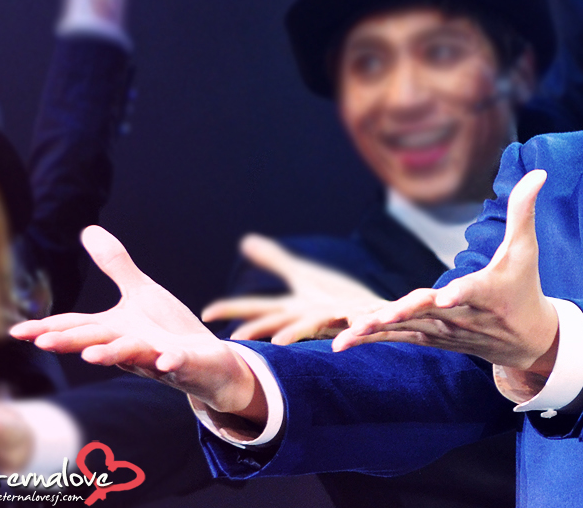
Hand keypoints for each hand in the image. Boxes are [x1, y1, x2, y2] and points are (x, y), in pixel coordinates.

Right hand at [10, 226, 265, 421]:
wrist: (208, 362)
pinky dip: (171, 362)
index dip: (47, 328)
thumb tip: (88, 229)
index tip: (15, 332)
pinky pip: (177, 363)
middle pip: (96, 342)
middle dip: (71, 342)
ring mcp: (157, 356)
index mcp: (115, 329)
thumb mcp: (142, 293)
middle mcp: (130, 346)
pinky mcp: (185, 362)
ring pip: (131, 355)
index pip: (76, 327)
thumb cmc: (167, 329)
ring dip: (111, 355)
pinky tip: (167, 361)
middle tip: (44, 342)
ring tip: (91, 356)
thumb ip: (115, 266)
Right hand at [201, 234, 386, 344]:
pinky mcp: (362, 319)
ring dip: (296, 333)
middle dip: (258, 329)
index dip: (233, 309)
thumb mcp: (304, 275)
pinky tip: (341, 341)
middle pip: (279, 321)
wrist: (377, 315)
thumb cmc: (338, 299)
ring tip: (279, 342)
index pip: (258, 309)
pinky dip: (350, 332)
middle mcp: (311, 316)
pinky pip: (356, 326)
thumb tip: (245, 241)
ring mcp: (336, 320)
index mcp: (294, 308)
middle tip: (235, 339)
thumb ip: (275, 260)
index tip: (206, 313)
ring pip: (313, 326)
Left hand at [334, 170, 559, 376]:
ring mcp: (443, 329)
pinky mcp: (428, 337)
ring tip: (347, 333)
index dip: (461, 293)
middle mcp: (461, 315)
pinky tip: (341, 338)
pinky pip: (396, 337)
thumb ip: (524, 210)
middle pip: (429, 312)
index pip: (474, 291)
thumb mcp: (526, 249)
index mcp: (488, 293)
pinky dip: (371, 337)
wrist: (526, 341)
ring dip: (376, 329)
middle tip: (380, 317)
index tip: (448, 297)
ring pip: (406, 328)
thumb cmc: (524, 287)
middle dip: (403, 314)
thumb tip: (538, 172)